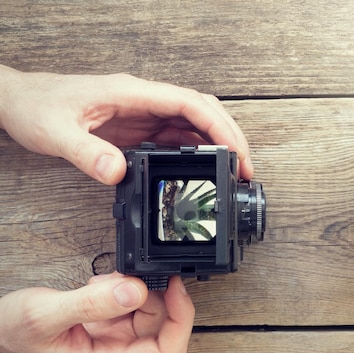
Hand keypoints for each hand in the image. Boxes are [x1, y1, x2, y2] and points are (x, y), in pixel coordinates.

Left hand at [0, 65, 252, 183]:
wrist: (20, 103)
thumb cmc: (37, 107)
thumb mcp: (56, 133)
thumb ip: (86, 153)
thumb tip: (118, 173)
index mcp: (134, 94)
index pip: (190, 104)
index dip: (219, 127)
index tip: (236, 152)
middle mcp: (145, 101)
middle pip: (202, 112)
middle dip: (230, 137)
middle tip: (246, 168)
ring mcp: (144, 114)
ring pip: (194, 125)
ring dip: (218, 146)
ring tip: (234, 173)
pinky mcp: (139, 128)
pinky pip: (177, 139)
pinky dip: (197, 153)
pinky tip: (203, 171)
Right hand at [0, 273, 194, 352]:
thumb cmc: (12, 335)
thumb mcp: (47, 314)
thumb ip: (92, 304)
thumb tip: (135, 290)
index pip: (167, 351)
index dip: (180, 319)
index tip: (175, 288)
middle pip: (164, 327)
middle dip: (156, 296)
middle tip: (135, 275)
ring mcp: (114, 339)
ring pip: (149, 312)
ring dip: (136, 289)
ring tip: (106, 281)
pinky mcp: (108, 324)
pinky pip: (132, 304)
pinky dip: (123, 287)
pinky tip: (101, 284)